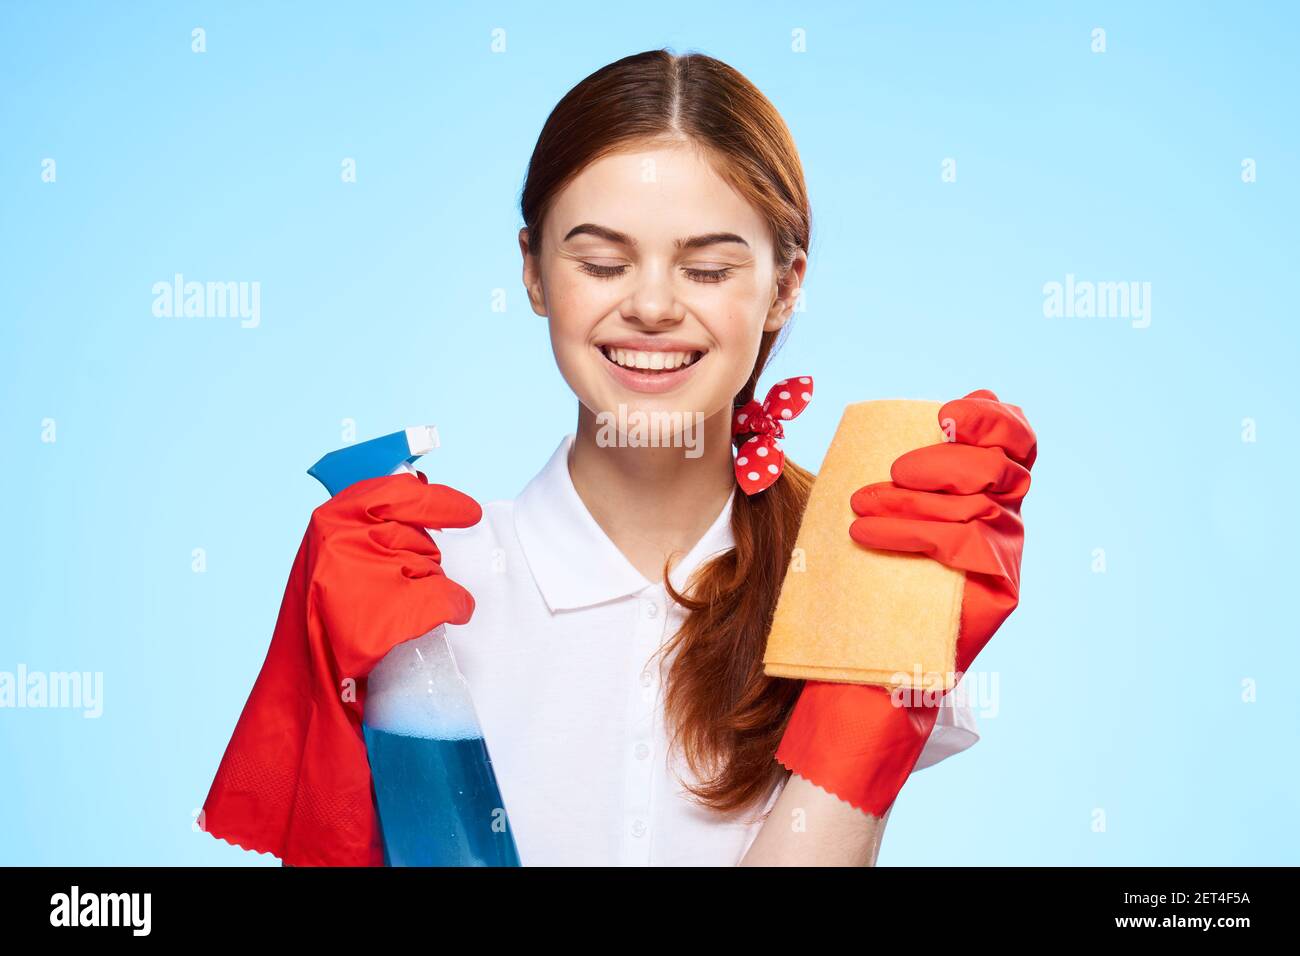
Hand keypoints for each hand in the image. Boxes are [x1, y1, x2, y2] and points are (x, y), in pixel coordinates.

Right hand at [200, 471, 481, 865]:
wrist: (308, 684)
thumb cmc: (325, 623)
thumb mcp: (337, 561)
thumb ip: (369, 530)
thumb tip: (422, 492)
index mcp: (332, 521)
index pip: (396, 492)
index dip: (436, 501)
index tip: (469, 513)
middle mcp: (344, 542)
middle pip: (418, 539)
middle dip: (421, 563)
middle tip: (390, 593)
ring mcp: (364, 579)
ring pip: (433, 570)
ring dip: (428, 591)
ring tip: (388, 616)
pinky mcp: (385, 617)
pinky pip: (446, 599)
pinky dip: (452, 608)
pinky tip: (440, 621)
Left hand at [848, 388, 1035, 676]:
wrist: (873, 652)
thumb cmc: (872, 569)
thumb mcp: (885, 506)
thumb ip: (898, 468)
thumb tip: (880, 420)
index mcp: (989, 487)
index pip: (1016, 439)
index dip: (992, 419)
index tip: (945, 414)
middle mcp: (1008, 516)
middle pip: (998, 467)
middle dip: (945, 459)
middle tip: (894, 471)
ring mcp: (1008, 552)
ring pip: (976, 506)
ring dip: (910, 500)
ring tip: (859, 506)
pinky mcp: (1002, 588)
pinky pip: (962, 544)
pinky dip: (909, 531)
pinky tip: (866, 532)